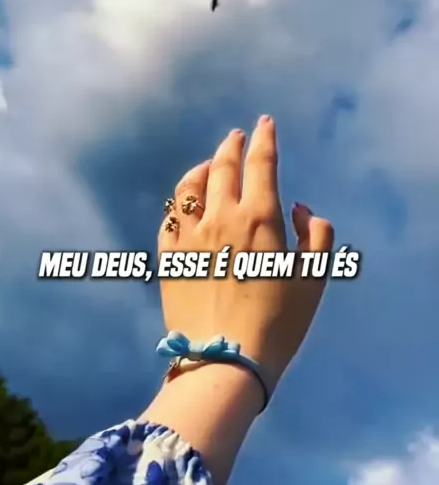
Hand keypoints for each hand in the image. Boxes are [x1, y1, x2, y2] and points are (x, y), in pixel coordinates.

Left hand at [158, 115, 333, 395]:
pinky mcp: (167, 258)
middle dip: (232, 146)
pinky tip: (186, 204)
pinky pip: (169, 217)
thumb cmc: (278, 324)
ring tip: (210, 165)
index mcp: (259, 219)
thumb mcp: (314, 280)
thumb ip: (316, 236)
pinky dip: (179, 202)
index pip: (261, 164)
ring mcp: (189, 237)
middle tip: (238, 136)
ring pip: (189, 187)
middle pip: (223, 167)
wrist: (225, 360)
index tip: (266, 124)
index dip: (265, 139)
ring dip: (202, 169)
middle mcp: (220, 218)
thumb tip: (299, 209)